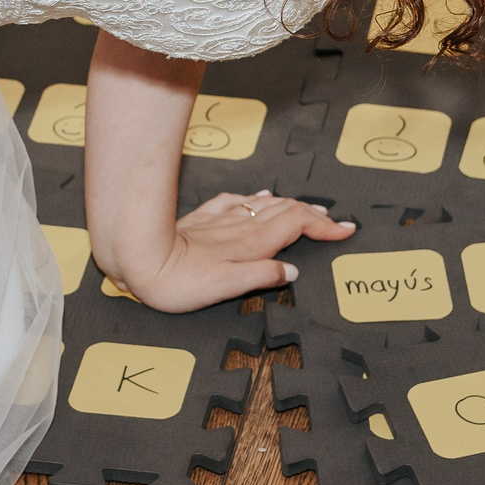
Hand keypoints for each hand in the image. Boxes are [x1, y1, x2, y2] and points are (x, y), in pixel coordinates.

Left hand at [107, 192, 355, 312]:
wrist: (138, 259)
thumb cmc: (178, 281)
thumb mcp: (226, 288)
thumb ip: (262, 277)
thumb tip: (291, 272)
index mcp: (252, 243)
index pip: (298, 224)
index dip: (325, 227)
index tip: (345, 230)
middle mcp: (241, 226)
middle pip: (287, 210)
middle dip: (314, 214)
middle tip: (334, 222)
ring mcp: (222, 220)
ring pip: (266, 204)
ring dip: (291, 205)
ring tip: (308, 209)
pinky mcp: (203, 218)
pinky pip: (239, 201)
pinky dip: (258, 199)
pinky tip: (260, 196)